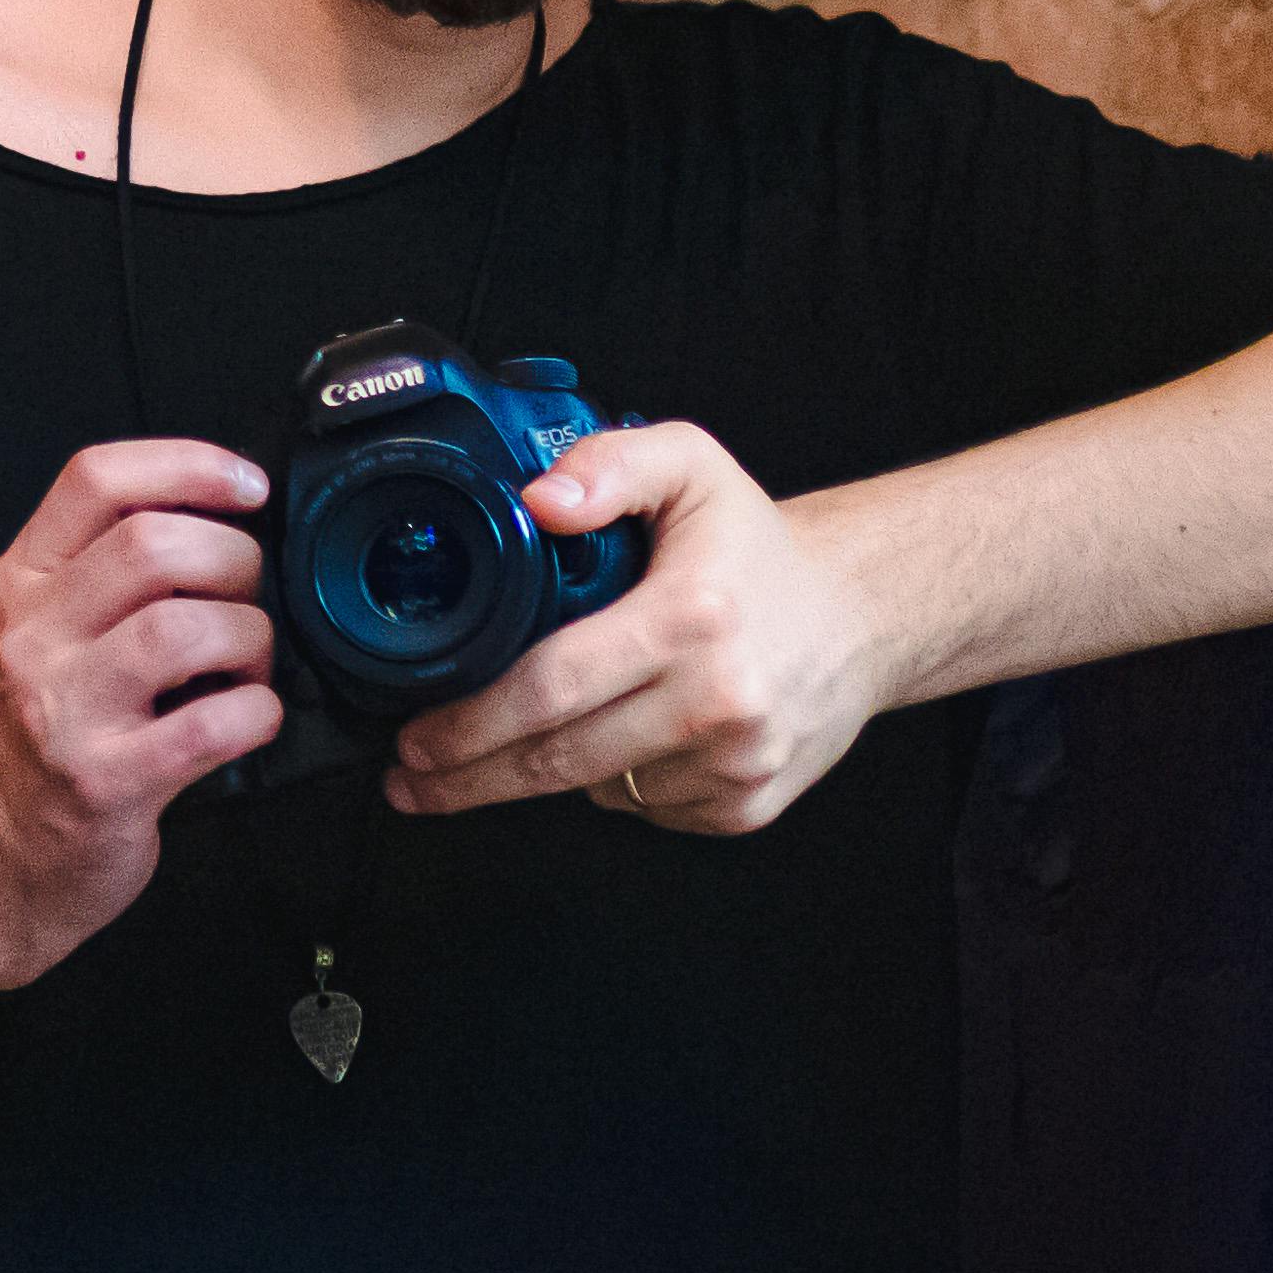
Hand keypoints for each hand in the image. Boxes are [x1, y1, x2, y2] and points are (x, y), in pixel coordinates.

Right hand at [0, 440, 279, 991]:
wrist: (8, 852)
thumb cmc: (53, 729)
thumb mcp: (51, 629)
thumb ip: (110, 567)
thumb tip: (230, 513)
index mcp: (22, 582)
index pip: (96, 478)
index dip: (188, 464)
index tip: (247, 487)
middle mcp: (33, 636)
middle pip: (152, 545)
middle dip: (235, 561)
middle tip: (249, 596)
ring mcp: (64, 710)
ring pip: (185, 628)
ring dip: (249, 638)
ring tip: (248, 665)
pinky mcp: (107, 781)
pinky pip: (213, 722)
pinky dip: (257, 712)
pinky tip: (250, 719)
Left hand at [384, 425, 889, 835]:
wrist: (860, 617)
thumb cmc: (758, 548)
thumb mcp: (687, 466)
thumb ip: (607, 464)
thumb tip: (538, 502)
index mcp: (692, 620)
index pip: (550, 688)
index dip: (470, 723)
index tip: (413, 740)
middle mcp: (719, 701)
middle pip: (559, 759)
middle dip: (470, 776)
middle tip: (412, 780)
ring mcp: (735, 764)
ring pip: (597, 788)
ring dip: (547, 769)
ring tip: (522, 737)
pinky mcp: (745, 805)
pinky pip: (644, 807)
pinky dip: (615, 781)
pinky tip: (624, 735)